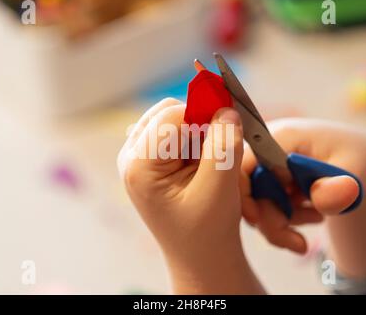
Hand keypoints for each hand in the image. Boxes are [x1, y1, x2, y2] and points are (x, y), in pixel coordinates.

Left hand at [118, 98, 263, 292]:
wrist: (200, 257)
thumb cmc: (206, 232)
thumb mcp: (218, 190)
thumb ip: (223, 147)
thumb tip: (228, 109)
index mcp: (139, 167)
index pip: (171, 118)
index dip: (204, 113)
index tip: (232, 123)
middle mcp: (133, 156)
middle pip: (170, 113)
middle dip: (201, 124)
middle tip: (222, 151)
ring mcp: (143, 156)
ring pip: (178, 119)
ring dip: (203, 133)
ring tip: (213, 166)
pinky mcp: (156, 158)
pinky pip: (181, 132)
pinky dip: (201, 141)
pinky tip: (207, 166)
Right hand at [240, 118, 365, 269]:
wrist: (363, 163)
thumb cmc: (358, 159)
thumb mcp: (356, 173)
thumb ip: (336, 190)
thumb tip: (319, 202)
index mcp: (281, 137)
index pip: (243, 164)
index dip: (244, 193)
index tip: (259, 220)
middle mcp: (266, 148)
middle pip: (247, 188)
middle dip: (271, 219)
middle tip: (300, 240)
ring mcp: (265, 165)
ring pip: (255, 202)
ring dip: (281, 222)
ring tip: (317, 216)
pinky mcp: (268, 180)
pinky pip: (264, 206)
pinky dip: (285, 220)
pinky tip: (311, 213)